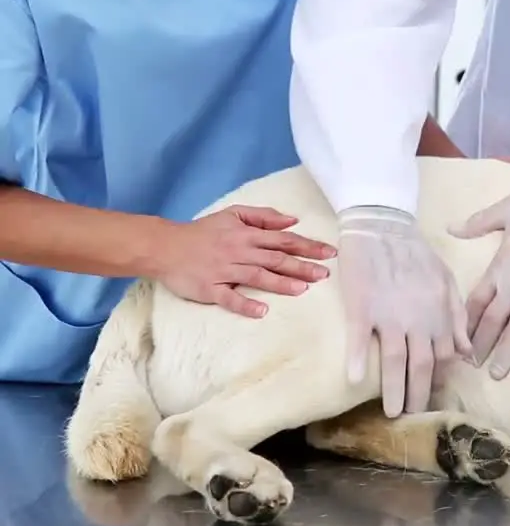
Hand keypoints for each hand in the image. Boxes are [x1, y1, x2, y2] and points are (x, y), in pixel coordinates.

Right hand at [152, 205, 335, 317]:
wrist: (164, 246)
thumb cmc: (203, 231)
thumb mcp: (233, 214)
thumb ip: (263, 216)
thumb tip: (292, 221)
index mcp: (246, 235)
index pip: (284, 240)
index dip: (308, 246)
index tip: (330, 253)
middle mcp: (239, 251)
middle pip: (276, 259)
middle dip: (302, 266)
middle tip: (325, 274)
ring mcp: (224, 271)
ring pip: (257, 276)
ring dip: (280, 283)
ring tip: (302, 289)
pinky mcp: (209, 289)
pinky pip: (229, 298)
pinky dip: (245, 304)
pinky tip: (261, 311)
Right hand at [337, 206, 471, 416]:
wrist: (383, 226)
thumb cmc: (416, 254)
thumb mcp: (447, 282)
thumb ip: (458, 317)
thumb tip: (467, 353)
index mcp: (439, 315)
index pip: (443, 358)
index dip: (440, 382)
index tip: (434, 400)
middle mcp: (417, 320)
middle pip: (421, 366)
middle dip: (420, 396)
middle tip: (415, 419)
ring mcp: (388, 315)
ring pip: (393, 361)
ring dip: (394, 390)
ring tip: (392, 413)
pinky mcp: (362, 307)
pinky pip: (358, 339)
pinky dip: (357, 360)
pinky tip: (355, 381)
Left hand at [449, 159, 509, 377]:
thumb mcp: (506, 209)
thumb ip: (477, 223)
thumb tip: (451, 227)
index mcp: (500, 266)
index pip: (476, 302)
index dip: (465, 323)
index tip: (457, 339)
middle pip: (493, 322)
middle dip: (481, 346)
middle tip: (471, 367)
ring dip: (507, 353)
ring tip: (497, 374)